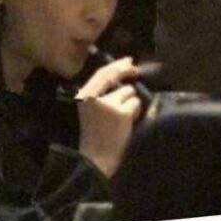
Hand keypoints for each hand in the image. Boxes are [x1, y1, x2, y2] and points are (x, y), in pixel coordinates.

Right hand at [76, 57, 141, 176]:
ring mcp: (108, 104)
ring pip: (129, 93)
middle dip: (127, 77)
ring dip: (131, 104)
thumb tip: (122, 76)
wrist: (96, 158)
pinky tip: (127, 125)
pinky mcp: (121, 113)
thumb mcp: (90, 111)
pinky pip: (135, 104)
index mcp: (83, 96)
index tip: (128, 61)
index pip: (101, 74)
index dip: (116, 66)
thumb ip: (101, 94)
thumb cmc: (96, 136)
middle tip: (136, 71)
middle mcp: (93, 97)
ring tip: (122, 120)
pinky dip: (135, 113)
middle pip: (116, 79)